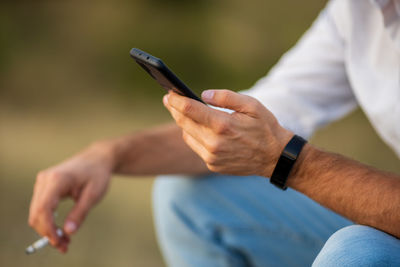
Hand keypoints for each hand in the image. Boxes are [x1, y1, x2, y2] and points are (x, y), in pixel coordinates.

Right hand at [28, 142, 114, 252]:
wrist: (97, 159)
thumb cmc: (97, 174)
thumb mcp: (94, 195)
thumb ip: (80, 213)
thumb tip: (68, 232)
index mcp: (57, 179)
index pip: (44, 208)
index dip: (48, 228)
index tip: (59, 242)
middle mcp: (45, 179)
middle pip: (36, 213)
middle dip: (48, 233)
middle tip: (64, 246)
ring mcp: (42, 182)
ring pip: (36, 212)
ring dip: (47, 229)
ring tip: (65, 241)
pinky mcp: (44, 186)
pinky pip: (40, 208)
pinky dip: (48, 221)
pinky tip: (61, 231)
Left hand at [163, 90, 292, 176]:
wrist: (275, 157)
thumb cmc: (265, 127)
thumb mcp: (251, 105)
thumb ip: (226, 97)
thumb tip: (203, 94)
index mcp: (223, 125)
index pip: (190, 110)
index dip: (176, 100)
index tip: (169, 93)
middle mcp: (214, 143)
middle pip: (184, 122)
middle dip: (174, 109)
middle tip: (169, 99)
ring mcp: (212, 156)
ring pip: (187, 135)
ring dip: (183, 123)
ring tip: (182, 112)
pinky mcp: (213, 164)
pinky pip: (195, 147)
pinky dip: (193, 136)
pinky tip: (197, 128)